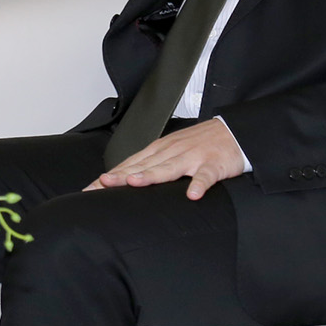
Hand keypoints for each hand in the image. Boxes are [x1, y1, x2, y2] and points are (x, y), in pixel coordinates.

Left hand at [88, 118, 246, 200]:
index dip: (110, 176)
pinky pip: (205, 176)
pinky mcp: (213, 164)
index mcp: (160, 150)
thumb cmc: (201, 144)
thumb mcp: (172, 151)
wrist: (235, 131)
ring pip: (169, 167)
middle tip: (100, 185)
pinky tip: (192, 195)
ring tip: (135, 183)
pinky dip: (199, 184)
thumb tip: (126, 179)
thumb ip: (151, 164)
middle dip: (121, 176)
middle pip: (142, 166)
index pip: (129, 164)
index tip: (90, 188)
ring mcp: (192, 157)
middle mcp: (171, 151)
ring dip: (151, 175)